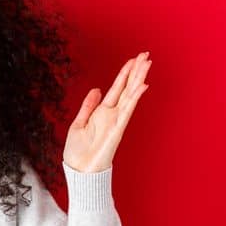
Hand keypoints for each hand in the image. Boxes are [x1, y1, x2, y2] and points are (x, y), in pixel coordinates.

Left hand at [65, 51, 151, 172]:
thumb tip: (96, 89)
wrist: (79, 170)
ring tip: (147, 63)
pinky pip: (128, 109)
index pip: (117, 88)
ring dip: (139, 78)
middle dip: (136, 71)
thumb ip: (88, 106)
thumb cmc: (78, 151)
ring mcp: (116, 120)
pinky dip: (135, 97)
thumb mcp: (78, 123)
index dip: (124, 73)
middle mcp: (112, 114)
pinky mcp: (117, 128)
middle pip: (127, 87)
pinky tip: (142, 85)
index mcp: (102, 112)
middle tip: (145, 55)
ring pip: (131, 94)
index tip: (133, 60)